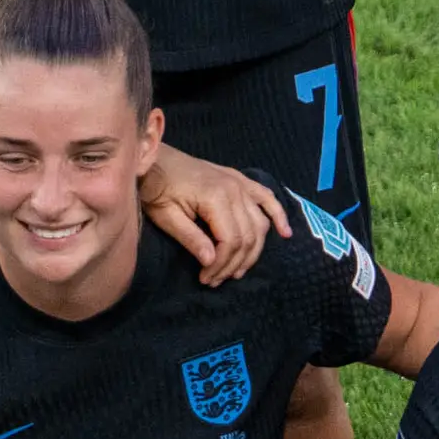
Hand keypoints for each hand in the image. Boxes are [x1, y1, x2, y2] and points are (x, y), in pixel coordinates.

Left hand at [145, 144, 289, 283]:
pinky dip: (278, 215)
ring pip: (259, 224)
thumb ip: (191, 238)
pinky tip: (285, 233)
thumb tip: (210, 262)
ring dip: (253, 251)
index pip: (230, 241)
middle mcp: (235, 189)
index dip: (221, 265)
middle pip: (248, 236)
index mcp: (216, 197)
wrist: (153, 159)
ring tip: (237, 270)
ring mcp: (240, 183)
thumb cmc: (156, 188)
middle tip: (216, 280)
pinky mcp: (240, 180)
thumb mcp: (166, 216)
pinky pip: (267, 198)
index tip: (206, 279)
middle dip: (235, 263)